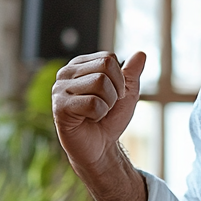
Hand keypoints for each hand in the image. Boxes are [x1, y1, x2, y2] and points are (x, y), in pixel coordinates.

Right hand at [52, 51, 144, 171]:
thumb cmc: (111, 119)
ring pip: (100, 83)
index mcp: (80, 66)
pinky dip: (99, 114)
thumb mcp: (127, 94)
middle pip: (105, 67)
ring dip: (107, 103)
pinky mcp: (59, 107)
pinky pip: (93, 102)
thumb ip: (132, 73)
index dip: (120, 79)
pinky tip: (88, 120)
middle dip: (115, 91)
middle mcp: (66, 73)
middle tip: (105, 105)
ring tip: (95, 113)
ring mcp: (59, 90)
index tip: (113, 95)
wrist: (101, 147)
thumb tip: (141, 53)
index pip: (109, 58)